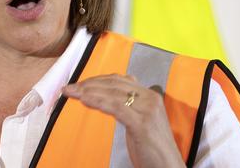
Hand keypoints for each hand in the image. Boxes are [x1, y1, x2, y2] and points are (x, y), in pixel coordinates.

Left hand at [62, 74, 185, 167]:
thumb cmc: (153, 149)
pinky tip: (84, 100)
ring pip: (113, 93)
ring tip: (71, 93)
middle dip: (89, 84)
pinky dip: (98, 101)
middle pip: (115, 84)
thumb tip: (111, 99)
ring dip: (88, 91)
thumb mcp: (141, 123)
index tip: (80, 84)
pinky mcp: (142, 123)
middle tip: (70, 88)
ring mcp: (147, 110)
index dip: (97, 80)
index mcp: (150, 96)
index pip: (120, 80)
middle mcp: (150, 98)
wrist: (169, 167)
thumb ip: (130, 108)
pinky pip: (116, 108)